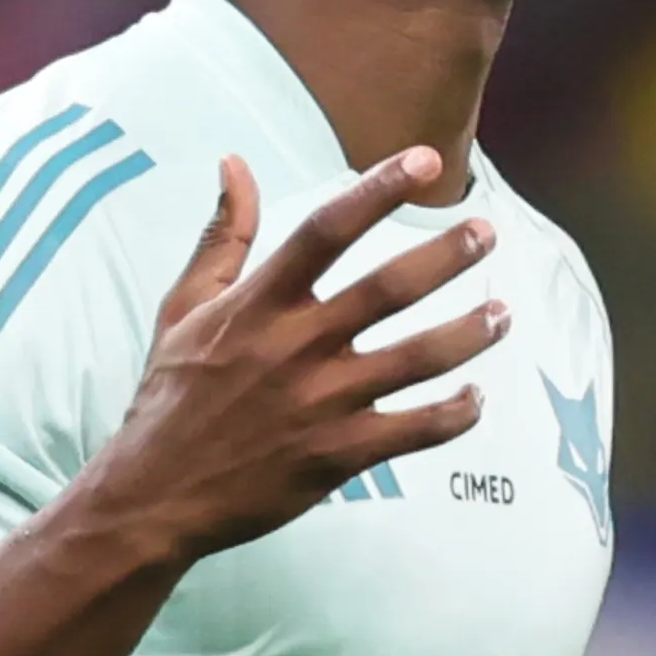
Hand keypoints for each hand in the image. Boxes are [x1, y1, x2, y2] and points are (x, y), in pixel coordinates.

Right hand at [84, 149, 503, 560]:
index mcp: (258, 304)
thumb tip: (234, 163)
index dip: (378, 190)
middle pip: (388, 289)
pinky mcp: (338, 456)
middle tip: (486, 233)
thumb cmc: (171, 395)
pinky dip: (454, 414)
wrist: (154, 496)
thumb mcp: (183, 308)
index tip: (425, 160)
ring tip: (501, 315)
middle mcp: (295, 346)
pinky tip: (476, 397)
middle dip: (446, 256)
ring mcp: (321, 403)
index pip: (326, 230)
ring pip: (417, 359)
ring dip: (468, 334)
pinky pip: (415, 431)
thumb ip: (222, 236)